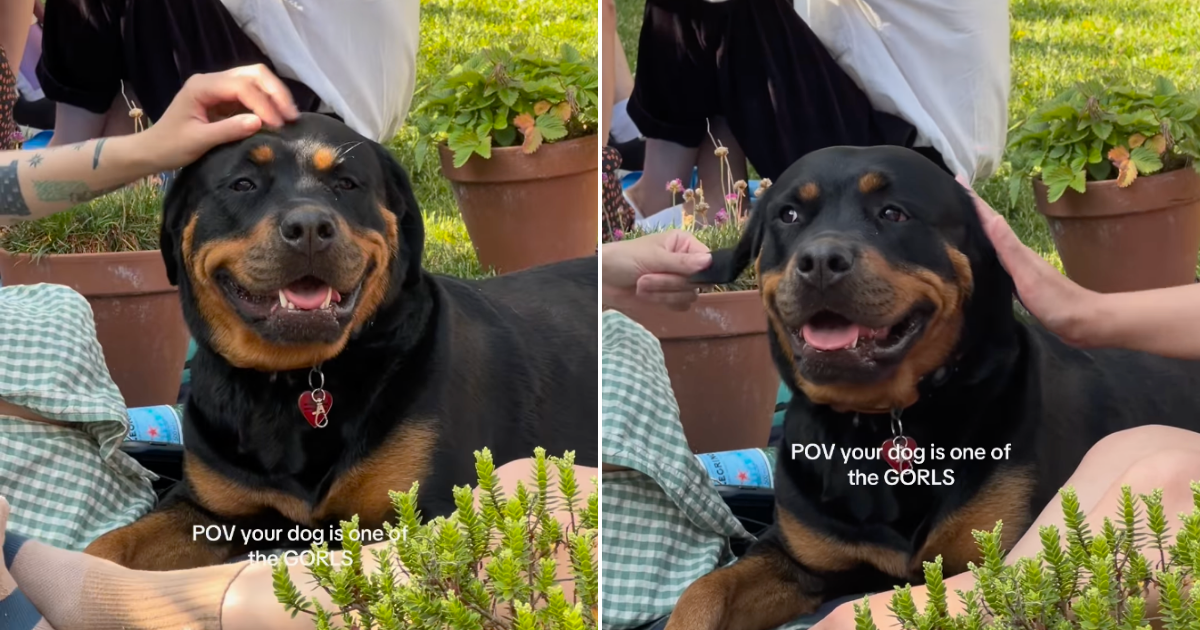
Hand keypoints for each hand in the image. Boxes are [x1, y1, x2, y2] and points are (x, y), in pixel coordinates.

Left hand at [139, 64, 300, 171]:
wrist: (152, 150)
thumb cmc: (170, 146)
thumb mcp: (198, 141)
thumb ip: (228, 130)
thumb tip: (259, 122)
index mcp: (202, 86)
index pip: (242, 86)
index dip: (263, 103)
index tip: (278, 125)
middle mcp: (212, 80)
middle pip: (254, 74)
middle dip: (275, 92)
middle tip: (291, 116)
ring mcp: (219, 88)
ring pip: (256, 80)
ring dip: (275, 96)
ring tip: (289, 116)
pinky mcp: (225, 98)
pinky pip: (252, 94)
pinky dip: (267, 104)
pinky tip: (277, 118)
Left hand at [602, 230, 712, 310]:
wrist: (602, 279)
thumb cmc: (624, 259)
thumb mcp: (652, 257)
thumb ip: (681, 262)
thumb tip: (709, 261)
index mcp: (683, 244)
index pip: (708, 260)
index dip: (699, 271)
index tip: (682, 275)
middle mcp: (685, 261)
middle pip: (698, 281)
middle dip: (670, 283)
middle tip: (646, 277)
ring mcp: (677, 280)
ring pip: (689, 296)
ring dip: (662, 293)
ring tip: (642, 285)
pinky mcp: (670, 297)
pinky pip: (681, 306)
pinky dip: (662, 302)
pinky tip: (647, 295)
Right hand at [957, 177, 1098, 345]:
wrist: (1083, 322)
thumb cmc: (1055, 300)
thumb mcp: (1028, 274)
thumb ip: (1009, 248)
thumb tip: (992, 217)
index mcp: (1016, 250)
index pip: (990, 219)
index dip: (973, 200)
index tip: (955, 179)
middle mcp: (1015, 255)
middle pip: (988, 226)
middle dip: (969, 209)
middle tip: (946, 196)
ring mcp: (1018, 268)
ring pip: (990, 243)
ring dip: (974, 229)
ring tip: (954, 221)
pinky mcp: (1018, 283)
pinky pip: (993, 260)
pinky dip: (982, 252)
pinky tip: (975, 257)